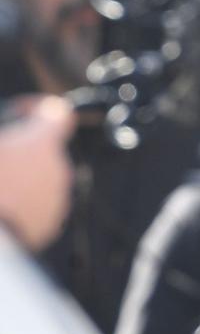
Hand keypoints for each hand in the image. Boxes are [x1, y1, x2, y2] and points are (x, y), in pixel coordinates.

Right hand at [0, 96, 74, 250]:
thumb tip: (9, 145)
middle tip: (0, 156)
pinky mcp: (49, 225)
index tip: (20, 112)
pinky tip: (0, 208)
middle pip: (45, 150)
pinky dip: (22, 202)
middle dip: (23, 149)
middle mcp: (59, 169)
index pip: (58, 114)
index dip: (38, 109)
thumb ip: (7, 139)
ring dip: (22, 177)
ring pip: (41, 179)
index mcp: (43, 144)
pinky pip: (38, 205)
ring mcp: (57, 200)